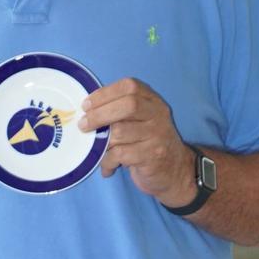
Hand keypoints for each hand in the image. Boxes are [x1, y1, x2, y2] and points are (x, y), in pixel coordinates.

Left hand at [79, 78, 194, 200]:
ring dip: (102, 143)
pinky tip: (108, 167)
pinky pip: (121, 155)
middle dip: (99, 114)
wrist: (175, 171)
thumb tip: (86, 112)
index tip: (86, 105)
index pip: (130, 87)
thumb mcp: (140, 122)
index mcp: (152, 101)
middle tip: (83, 125)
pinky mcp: (152, 156)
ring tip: (98, 151)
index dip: (105, 93)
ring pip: (120, 132)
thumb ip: (120, 112)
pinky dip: (108, 161)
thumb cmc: (148, 144)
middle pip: (127, 105)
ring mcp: (157, 135)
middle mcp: (157, 114)